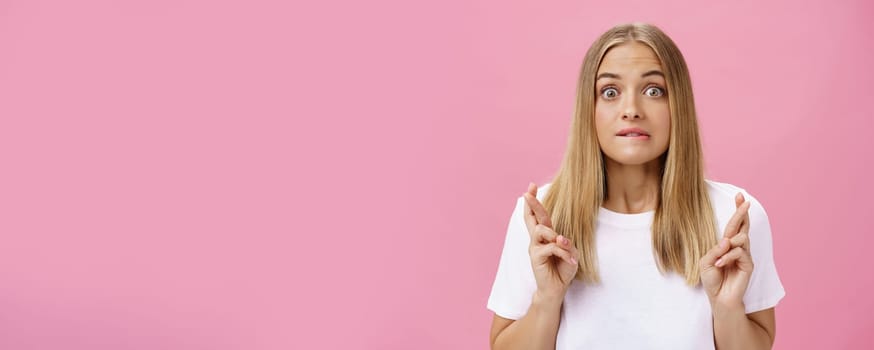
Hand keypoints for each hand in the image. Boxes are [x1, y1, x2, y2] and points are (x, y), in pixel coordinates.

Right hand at [523, 183, 579, 300]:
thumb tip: (559, 239)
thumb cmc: (562, 269)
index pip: (538, 215)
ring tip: (564, 245)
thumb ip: (565, 243)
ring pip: (542, 231)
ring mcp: (534, 248)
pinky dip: (563, 253)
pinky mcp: (535, 257)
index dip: (534, 201)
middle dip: (531, 203)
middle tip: (527, 192)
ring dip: (555, 236)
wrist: (556, 289)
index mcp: (546, 235)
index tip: (531, 186)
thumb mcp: (570, 253)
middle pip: (532, 217)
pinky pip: (551, 247)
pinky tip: (570, 261)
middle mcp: (537, 239)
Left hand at [700, 192, 753, 308]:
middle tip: (745, 201)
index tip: (740, 196)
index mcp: (727, 244)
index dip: (738, 210)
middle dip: (742, 212)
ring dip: (729, 244)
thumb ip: (714, 250)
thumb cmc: (712, 279)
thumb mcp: (706, 262)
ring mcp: (744, 255)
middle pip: (743, 225)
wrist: (719, 297)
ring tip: (720, 257)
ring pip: (742, 238)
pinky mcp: (749, 264)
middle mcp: (737, 247)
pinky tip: (721, 264)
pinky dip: (728, 257)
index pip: (734, 225)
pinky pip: (740, 252)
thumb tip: (727, 240)